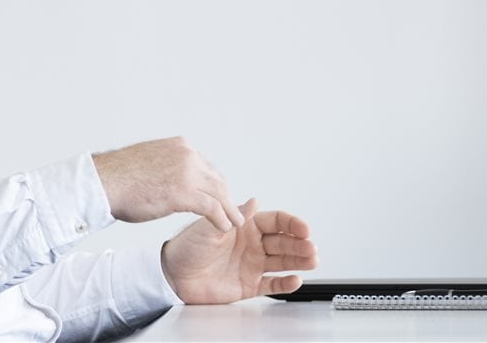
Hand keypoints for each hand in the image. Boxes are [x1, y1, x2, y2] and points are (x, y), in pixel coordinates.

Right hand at [92, 136, 244, 231]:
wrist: (104, 183)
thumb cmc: (118, 178)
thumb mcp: (149, 163)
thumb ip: (165, 167)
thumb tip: (170, 179)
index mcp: (179, 146)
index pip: (205, 166)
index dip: (213, 184)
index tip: (217, 196)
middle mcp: (187, 155)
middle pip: (216, 178)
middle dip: (224, 196)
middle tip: (231, 210)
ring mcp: (187, 172)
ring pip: (219, 192)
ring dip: (229, 209)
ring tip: (235, 222)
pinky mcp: (185, 192)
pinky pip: (212, 207)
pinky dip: (221, 218)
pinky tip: (224, 227)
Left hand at [160, 198, 317, 303]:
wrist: (173, 274)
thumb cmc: (188, 246)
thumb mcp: (209, 226)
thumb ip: (233, 216)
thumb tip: (254, 201)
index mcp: (245, 226)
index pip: (275, 222)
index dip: (291, 224)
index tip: (303, 228)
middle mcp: (252, 244)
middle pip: (283, 242)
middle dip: (300, 243)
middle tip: (311, 247)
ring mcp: (252, 265)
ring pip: (283, 262)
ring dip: (299, 260)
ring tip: (312, 260)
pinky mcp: (249, 285)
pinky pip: (272, 284)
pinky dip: (285, 283)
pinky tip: (296, 279)